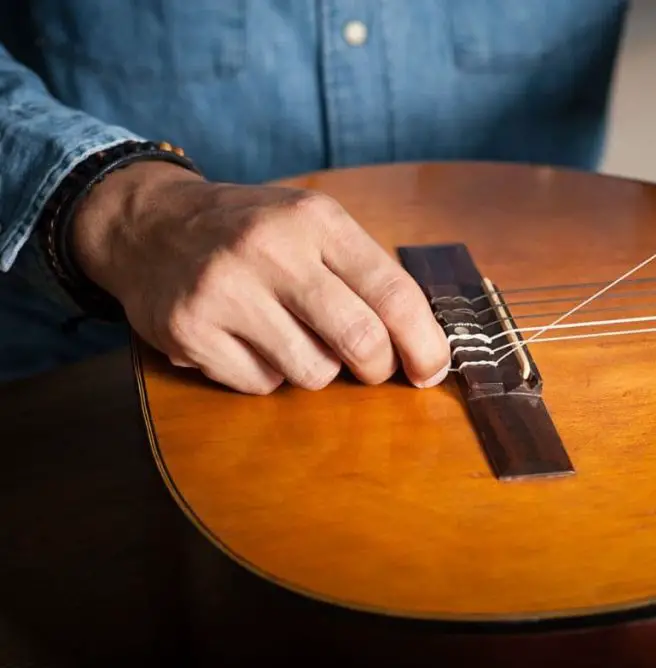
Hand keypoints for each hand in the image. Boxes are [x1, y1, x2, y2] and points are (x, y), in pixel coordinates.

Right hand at [71, 162, 450, 394]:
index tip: (433, 370)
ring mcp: (224, 292)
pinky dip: (267, 376)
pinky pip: (261, 386)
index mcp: (315, 220)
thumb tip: (424, 343)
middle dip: (378, 367)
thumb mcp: (312, 225)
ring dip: (316, 368)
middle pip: (360, 340)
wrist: (150, 225)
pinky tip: (248, 342)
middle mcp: (270, 250)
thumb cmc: (252, 232)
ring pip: (312, 372)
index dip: (423, 342)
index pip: (393, 292)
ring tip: (291, 336)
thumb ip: (367, 273)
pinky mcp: (189, 331)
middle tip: (371, 367)